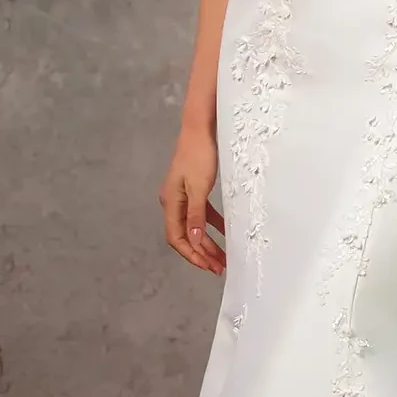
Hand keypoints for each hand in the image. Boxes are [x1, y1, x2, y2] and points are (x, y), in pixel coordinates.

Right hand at [159, 128, 225, 273]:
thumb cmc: (199, 154)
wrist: (200, 129)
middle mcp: (173, 202)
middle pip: (186, 235)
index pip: (177, 238)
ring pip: (195, 227)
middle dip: (202, 253)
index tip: (208, 266)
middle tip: (219, 267)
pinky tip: (226, 232)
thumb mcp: (199, 188)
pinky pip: (202, 214)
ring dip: (208, 242)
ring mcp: (182, 196)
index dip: (192, 255)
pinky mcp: (193, 189)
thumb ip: (196, 215)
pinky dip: (212, 224)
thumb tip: (193, 240)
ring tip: (223, 256)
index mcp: (171, 203)